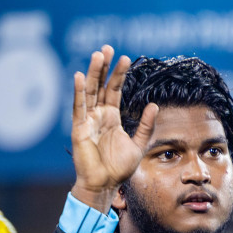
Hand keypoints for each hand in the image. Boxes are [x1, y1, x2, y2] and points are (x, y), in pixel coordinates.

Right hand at [71, 47, 153, 211]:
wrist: (105, 184)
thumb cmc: (119, 168)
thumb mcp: (138, 145)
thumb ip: (145, 125)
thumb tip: (153, 105)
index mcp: (112, 118)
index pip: (115, 91)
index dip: (119, 75)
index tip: (125, 58)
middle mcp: (99, 115)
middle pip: (101, 86)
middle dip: (104, 67)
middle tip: (107, 48)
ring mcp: (88, 120)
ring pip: (90, 92)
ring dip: (93, 73)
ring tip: (98, 55)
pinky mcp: (79, 128)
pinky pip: (79, 107)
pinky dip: (79, 92)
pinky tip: (81, 77)